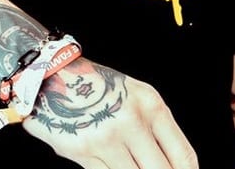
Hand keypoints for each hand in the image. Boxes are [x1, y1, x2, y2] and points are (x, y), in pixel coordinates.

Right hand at [24, 55, 198, 168]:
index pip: (182, 154)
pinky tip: (112, 164)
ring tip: (129, 165)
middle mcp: (131, 120)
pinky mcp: (83, 151)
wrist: (52, 74)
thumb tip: (173, 166)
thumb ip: (154, 130)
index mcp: (150, 104)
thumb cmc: (97, 87)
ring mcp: (107, 137)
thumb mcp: (134, 97)